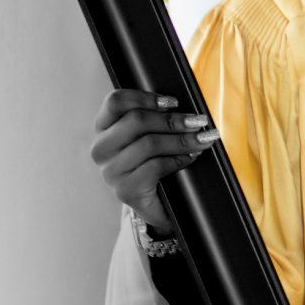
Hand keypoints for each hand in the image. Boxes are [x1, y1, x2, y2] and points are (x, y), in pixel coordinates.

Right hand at [90, 87, 217, 232]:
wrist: (158, 207)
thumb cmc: (154, 166)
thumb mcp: (150, 138)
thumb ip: (156, 120)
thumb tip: (185, 110)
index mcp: (104, 128)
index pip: (116, 101)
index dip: (146, 97)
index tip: (173, 103)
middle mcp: (101, 148)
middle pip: (136, 120)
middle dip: (172, 120)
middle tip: (198, 121)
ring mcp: (111, 171)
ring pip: (149, 143)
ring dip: (181, 140)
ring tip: (202, 140)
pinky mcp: (125, 190)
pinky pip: (155, 167)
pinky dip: (177, 160)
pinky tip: (190, 158)